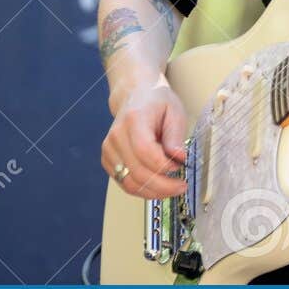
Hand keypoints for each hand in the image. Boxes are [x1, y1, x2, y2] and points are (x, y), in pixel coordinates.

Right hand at [102, 82, 187, 199]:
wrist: (136, 96)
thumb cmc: (157, 102)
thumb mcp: (175, 112)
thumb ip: (175, 136)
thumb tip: (179, 158)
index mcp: (134, 120)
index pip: (145, 151)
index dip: (163, 165)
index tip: (180, 167)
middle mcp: (116, 137)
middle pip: (137, 172)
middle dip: (162, 185)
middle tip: (181, 186)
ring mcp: (109, 150)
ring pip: (129, 183)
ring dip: (153, 192)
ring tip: (172, 189)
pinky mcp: (108, 160)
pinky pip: (124, 183)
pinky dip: (142, 189)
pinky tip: (158, 187)